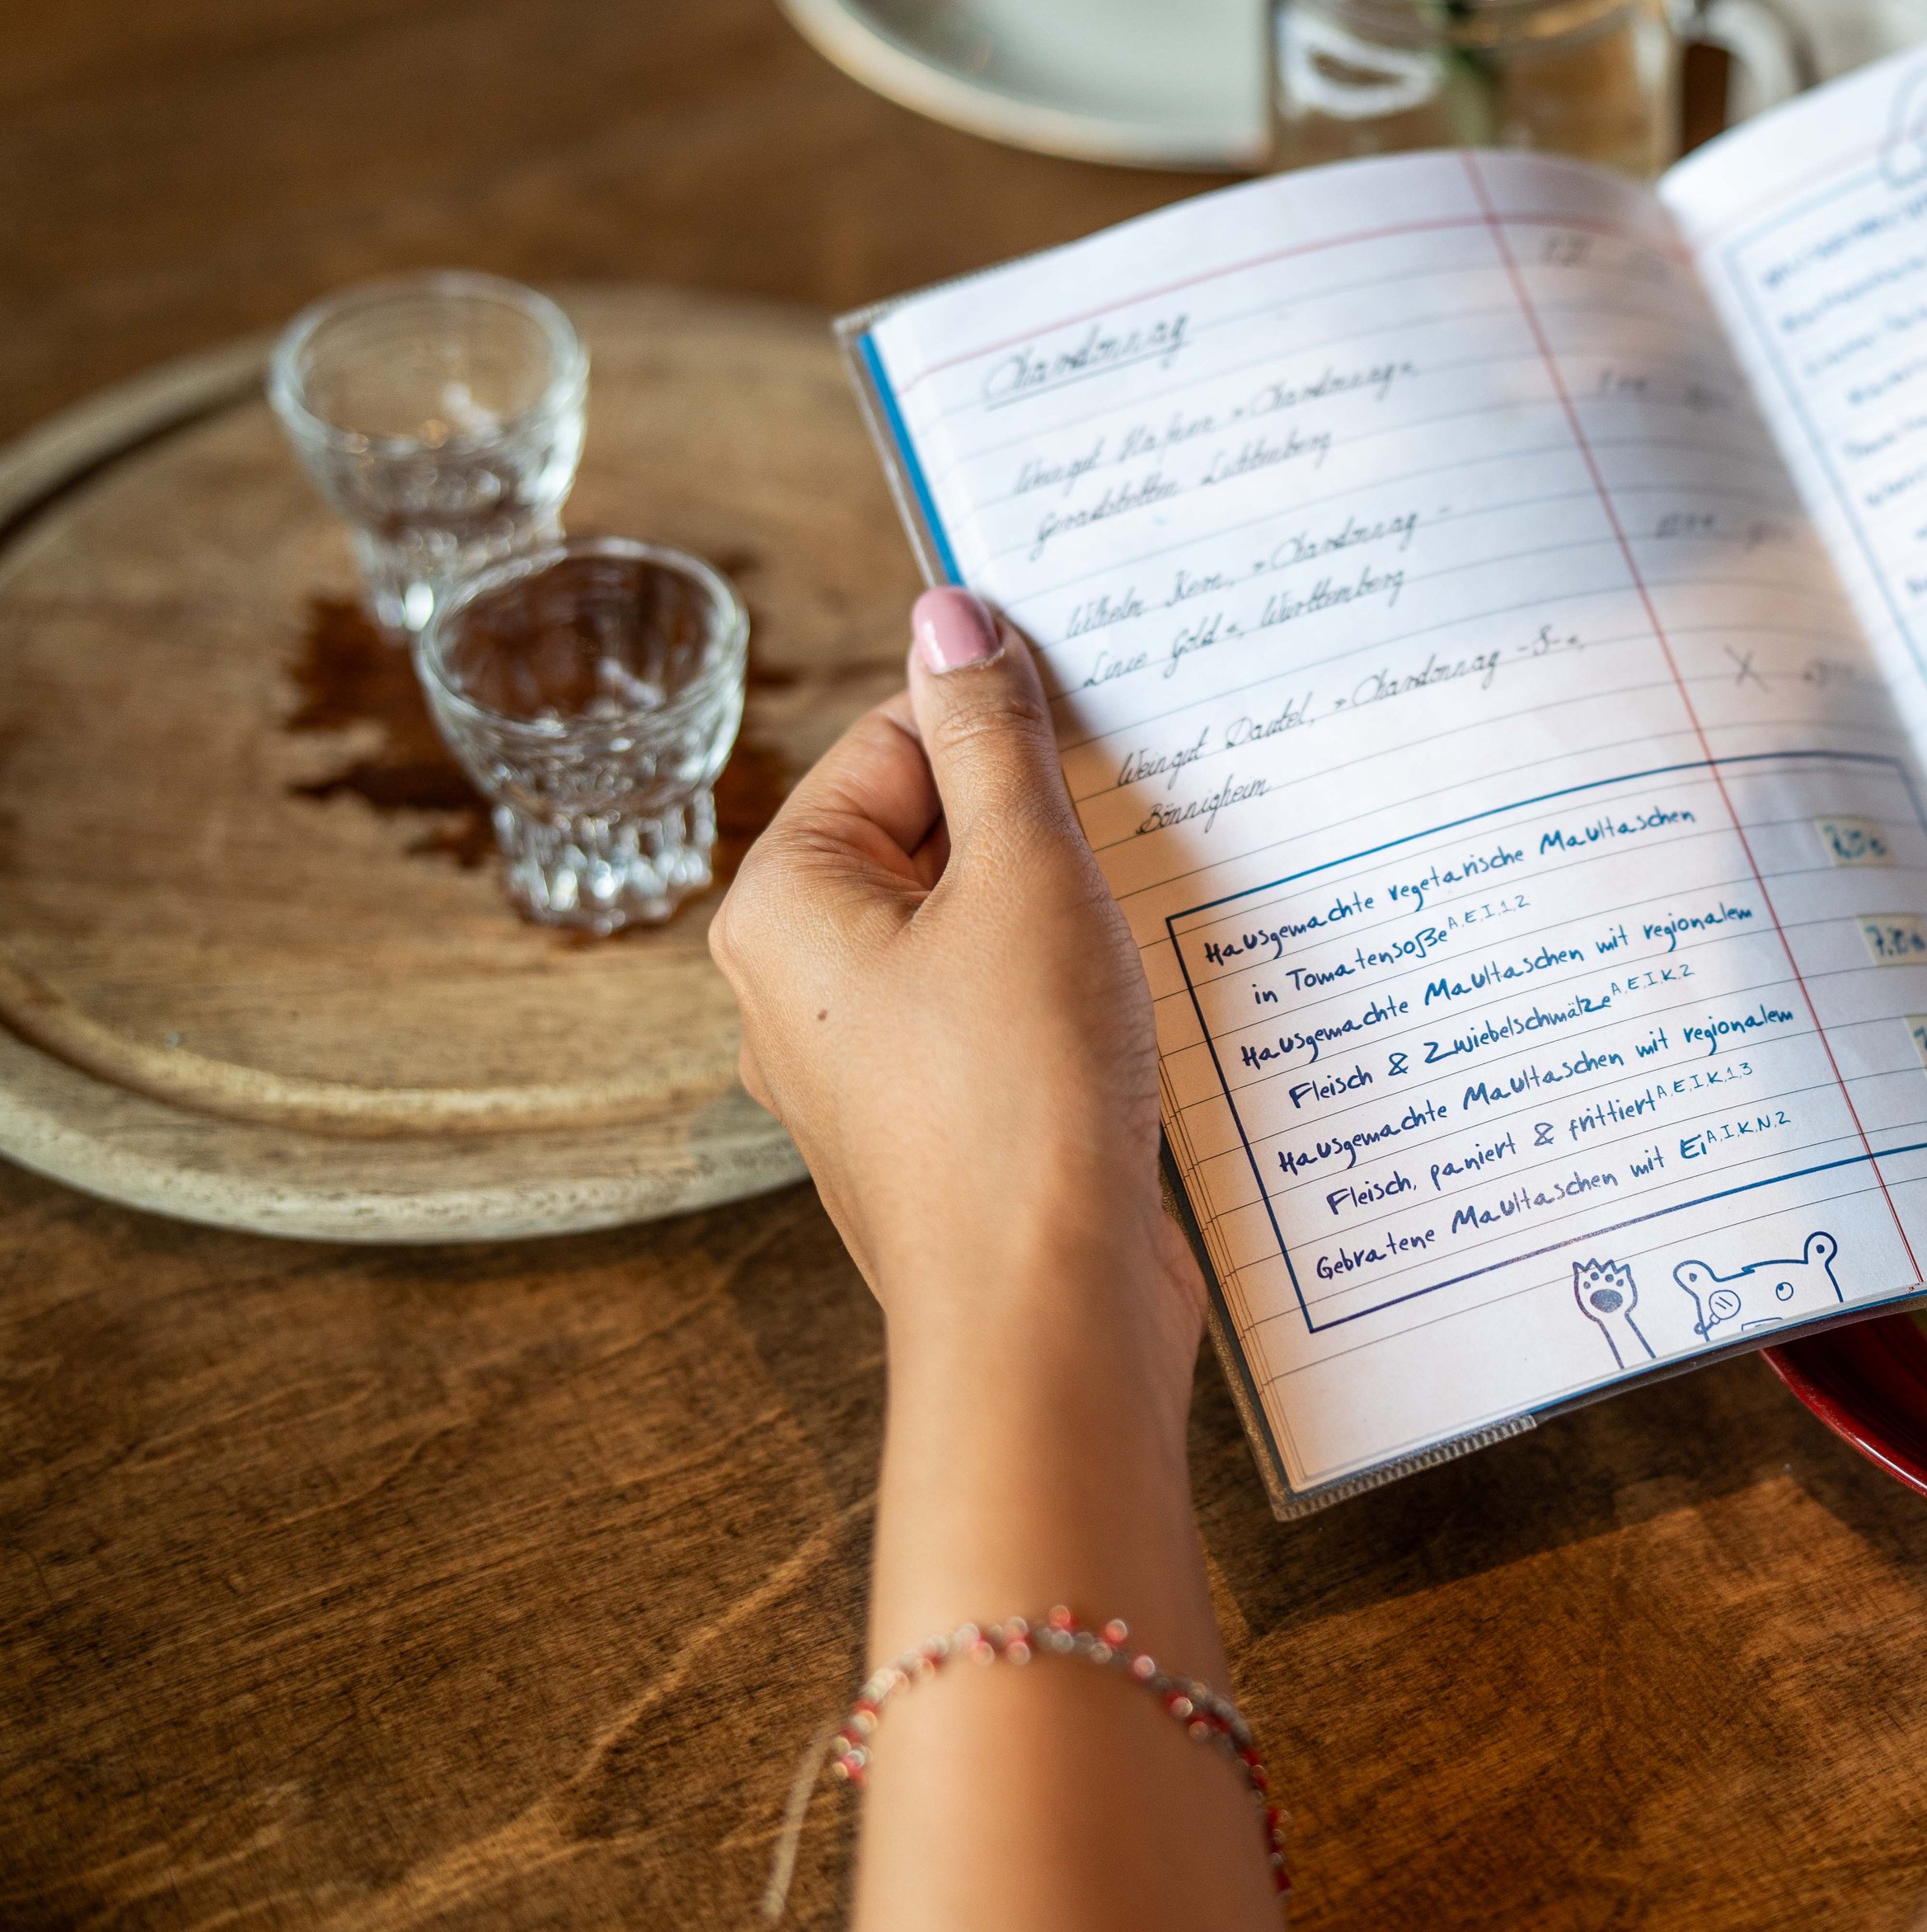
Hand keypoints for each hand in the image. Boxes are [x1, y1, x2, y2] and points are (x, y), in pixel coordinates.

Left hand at [710, 589, 1198, 1398]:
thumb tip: (950, 613)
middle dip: (1038, 826)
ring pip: (973, 932)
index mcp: (784, 906)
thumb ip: (994, 738)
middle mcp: (797, 988)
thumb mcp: (1025, 877)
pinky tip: (1134, 1015)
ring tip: (1137, 928)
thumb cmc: (1021, 1096)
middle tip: (1131, 831)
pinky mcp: (938, 1131)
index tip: (1103, 726)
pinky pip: (998, 1016)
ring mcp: (866, 1070)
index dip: (1004, 724)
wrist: (1046, 1318)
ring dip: (1064, 915)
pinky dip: (1067, 998)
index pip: (894, 742)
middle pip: (930, 836)